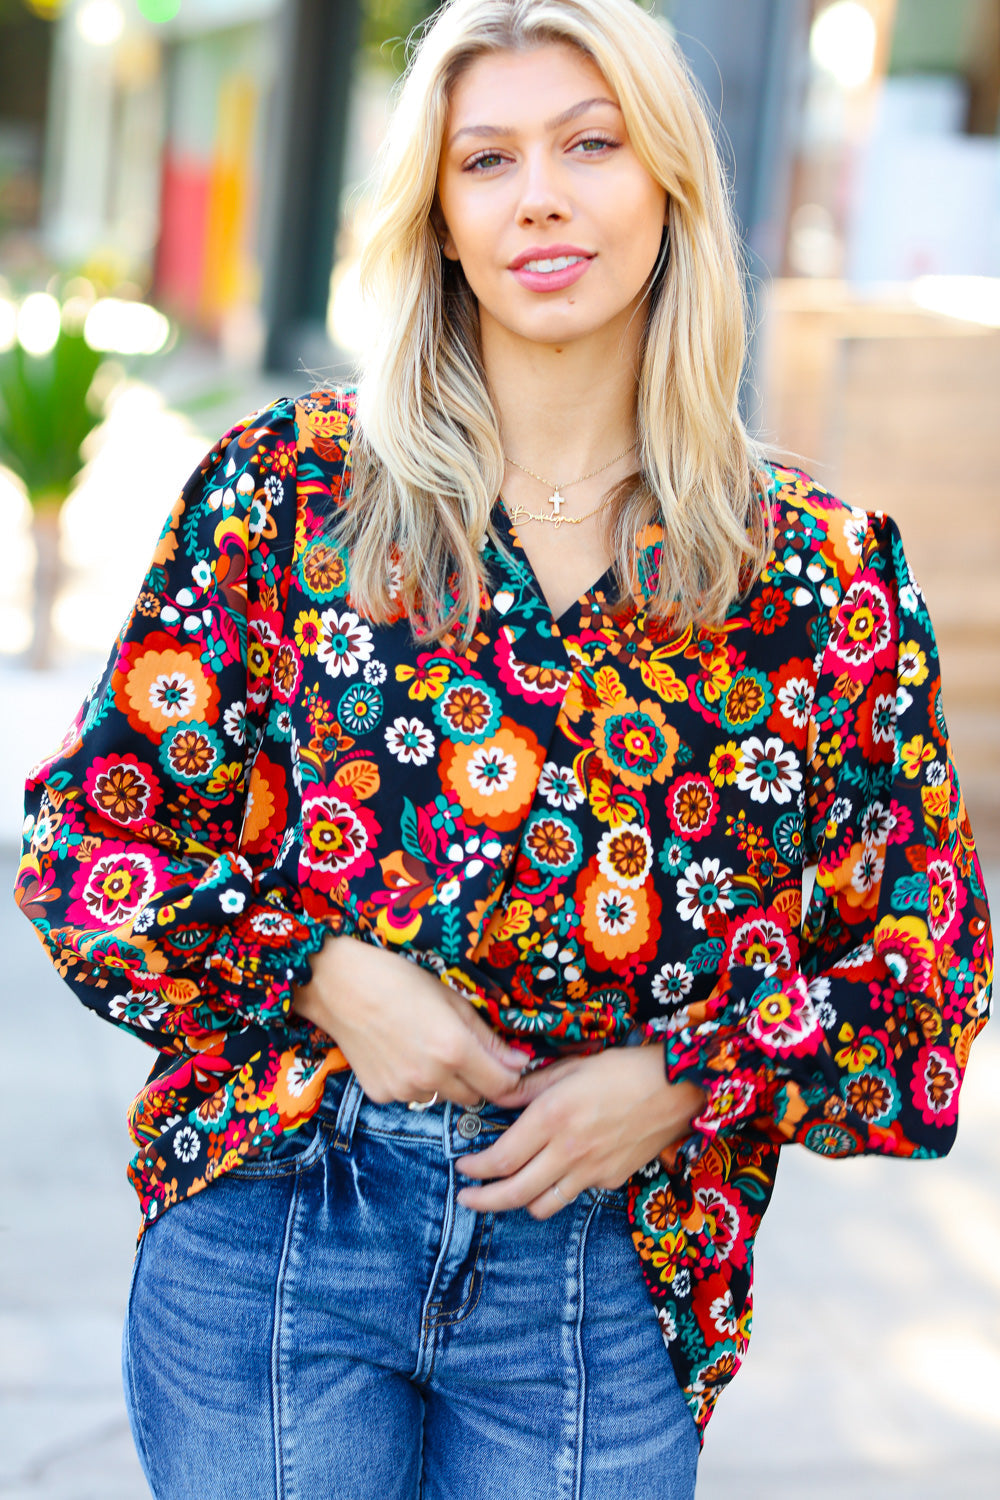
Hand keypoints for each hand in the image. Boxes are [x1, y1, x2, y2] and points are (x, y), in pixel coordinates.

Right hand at [291, 935, 530, 1108]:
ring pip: (444, 1097)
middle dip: (479, 1079)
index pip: (503, 1085)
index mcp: (455, 1048)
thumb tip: (520, 1063)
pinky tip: (399, 1053)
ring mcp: (404, 1090)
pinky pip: (413, 1096)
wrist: (339, 986)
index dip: (512, 1077)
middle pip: (476, 1097)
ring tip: (424, 1046)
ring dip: (446, 1081)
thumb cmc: (399, 980)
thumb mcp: (451, 999)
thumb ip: (487, 1037)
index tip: (509, 1066)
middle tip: (463, 1050)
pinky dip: (415, 1081)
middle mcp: (432, 1076)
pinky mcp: (381, 1095)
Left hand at [454, 1044, 704, 1219]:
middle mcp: (568, 1150)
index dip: (475, 1168)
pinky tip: (558, 1171)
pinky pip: (575, 1194)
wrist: (677, 1088)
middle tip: (467, 1198)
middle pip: (514, 1192)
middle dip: (483, 1200)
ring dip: (520, 1200)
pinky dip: (559, 1188)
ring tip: (510, 1189)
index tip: (462, 1165)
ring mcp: (591, 1171)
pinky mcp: (611, 1180)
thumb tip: (499, 1095)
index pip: (500, 1158)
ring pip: (542, 1205)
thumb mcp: (572, 1066)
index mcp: (552, 1117)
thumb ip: (531, 1086)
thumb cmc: (623, 1068)